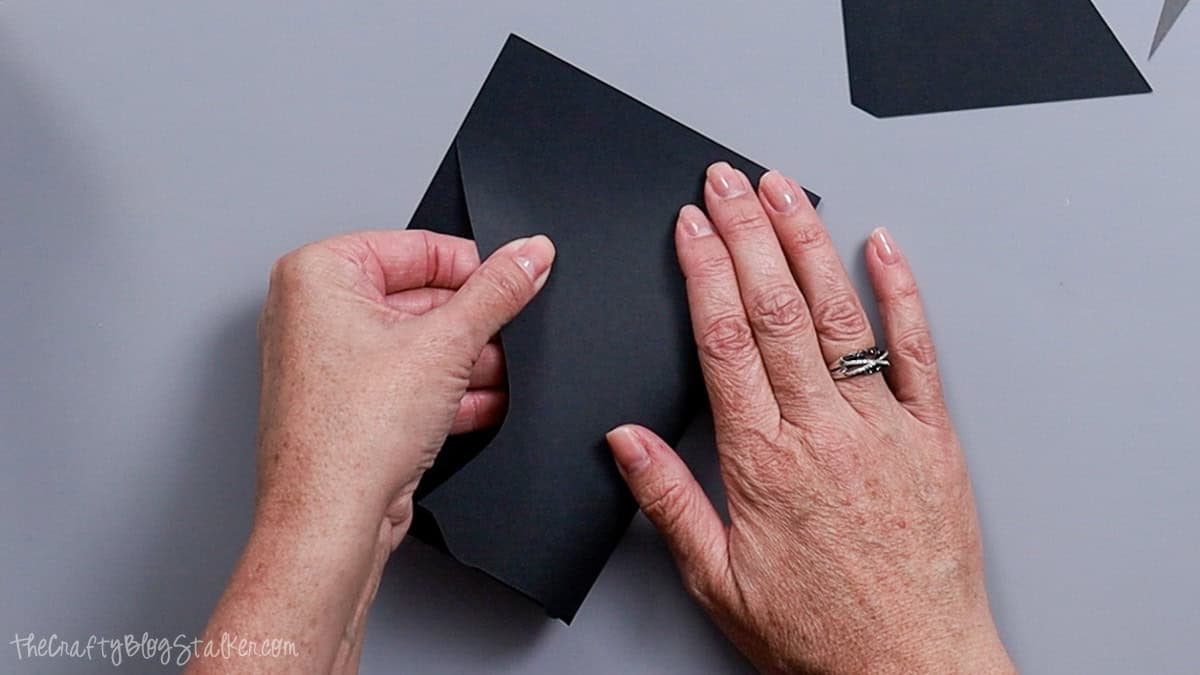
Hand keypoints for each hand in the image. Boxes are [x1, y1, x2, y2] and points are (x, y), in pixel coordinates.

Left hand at [192, 230, 553, 673]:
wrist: (330, 520)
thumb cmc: (350, 433)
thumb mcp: (447, 343)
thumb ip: (497, 292)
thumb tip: (529, 255)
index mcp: (319, 274)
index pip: (417, 248)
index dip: (474, 266)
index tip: (516, 278)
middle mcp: (314, 313)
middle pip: (420, 298)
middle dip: (474, 324)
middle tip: (513, 332)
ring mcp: (329, 363)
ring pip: (418, 345)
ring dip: (468, 362)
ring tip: (502, 374)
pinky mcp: (349, 407)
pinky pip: (408, 383)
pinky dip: (447, 392)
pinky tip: (484, 403)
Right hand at [607, 164, 1013, 673]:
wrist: (912, 667)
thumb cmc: (819, 631)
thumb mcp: (717, 578)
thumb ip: (667, 499)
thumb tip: (625, 439)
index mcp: (763, 462)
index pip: (724, 342)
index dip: (704, 273)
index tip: (691, 227)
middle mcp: (822, 432)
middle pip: (776, 310)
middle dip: (747, 233)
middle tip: (727, 181)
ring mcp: (881, 427)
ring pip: (839, 315)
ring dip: (808, 244)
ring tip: (786, 192)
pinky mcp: (931, 436)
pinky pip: (916, 350)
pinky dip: (900, 293)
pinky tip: (881, 247)